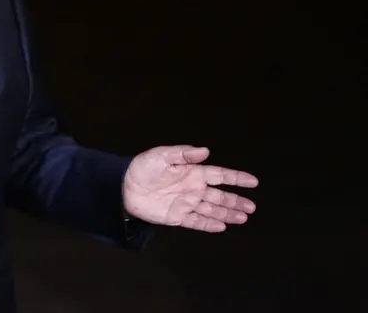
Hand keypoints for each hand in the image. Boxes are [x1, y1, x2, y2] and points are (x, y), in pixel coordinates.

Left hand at [122, 145, 257, 232]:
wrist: (123, 186)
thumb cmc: (143, 168)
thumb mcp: (162, 156)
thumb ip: (184, 155)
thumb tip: (206, 150)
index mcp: (192, 173)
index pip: (220, 175)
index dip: (237, 178)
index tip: (254, 182)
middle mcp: (193, 188)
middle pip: (220, 195)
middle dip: (236, 200)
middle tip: (252, 207)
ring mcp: (186, 203)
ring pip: (212, 209)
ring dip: (227, 213)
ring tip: (244, 218)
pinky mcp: (177, 216)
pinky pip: (197, 221)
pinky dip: (209, 224)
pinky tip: (222, 226)